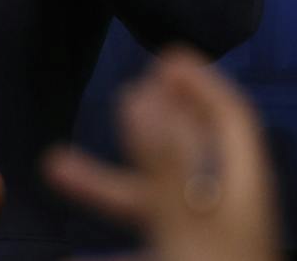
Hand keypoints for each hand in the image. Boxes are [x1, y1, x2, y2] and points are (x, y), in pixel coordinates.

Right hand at [42, 48, 282, 260]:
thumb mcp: (185, 223)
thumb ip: (162, 161)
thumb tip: (143, 90)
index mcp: (241, 193)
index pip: (231, 120)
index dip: (202, 84)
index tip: (167, 56)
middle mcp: (228, 219)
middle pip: (193, 156)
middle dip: (152, 124)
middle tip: (125, 94)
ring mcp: (206, 251)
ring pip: (155, 207)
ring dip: (107, 184)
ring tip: (55, 166)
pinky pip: (144, 249)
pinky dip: (109, 246)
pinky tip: (72, 259)